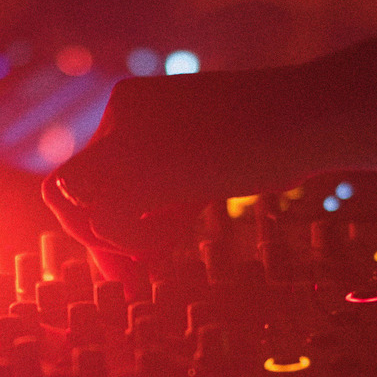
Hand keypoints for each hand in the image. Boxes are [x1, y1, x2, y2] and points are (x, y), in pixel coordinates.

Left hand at [43, 66, 321, 276]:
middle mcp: (117, 113)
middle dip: (99, 239)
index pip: (87, 170)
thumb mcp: (201, 172)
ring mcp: (125, 137)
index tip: (139, 250)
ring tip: (168, 239)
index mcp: (130, 104)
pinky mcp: (142, 167)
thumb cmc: (271, 142)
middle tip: (141, 266)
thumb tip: (123, 272)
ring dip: (116, 240)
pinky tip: (177, 234)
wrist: (310, 113)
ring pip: (74, 208)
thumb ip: (158, 209)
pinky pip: (101, 224)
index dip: (102, 216)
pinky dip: (135, 243)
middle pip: (67, 191)